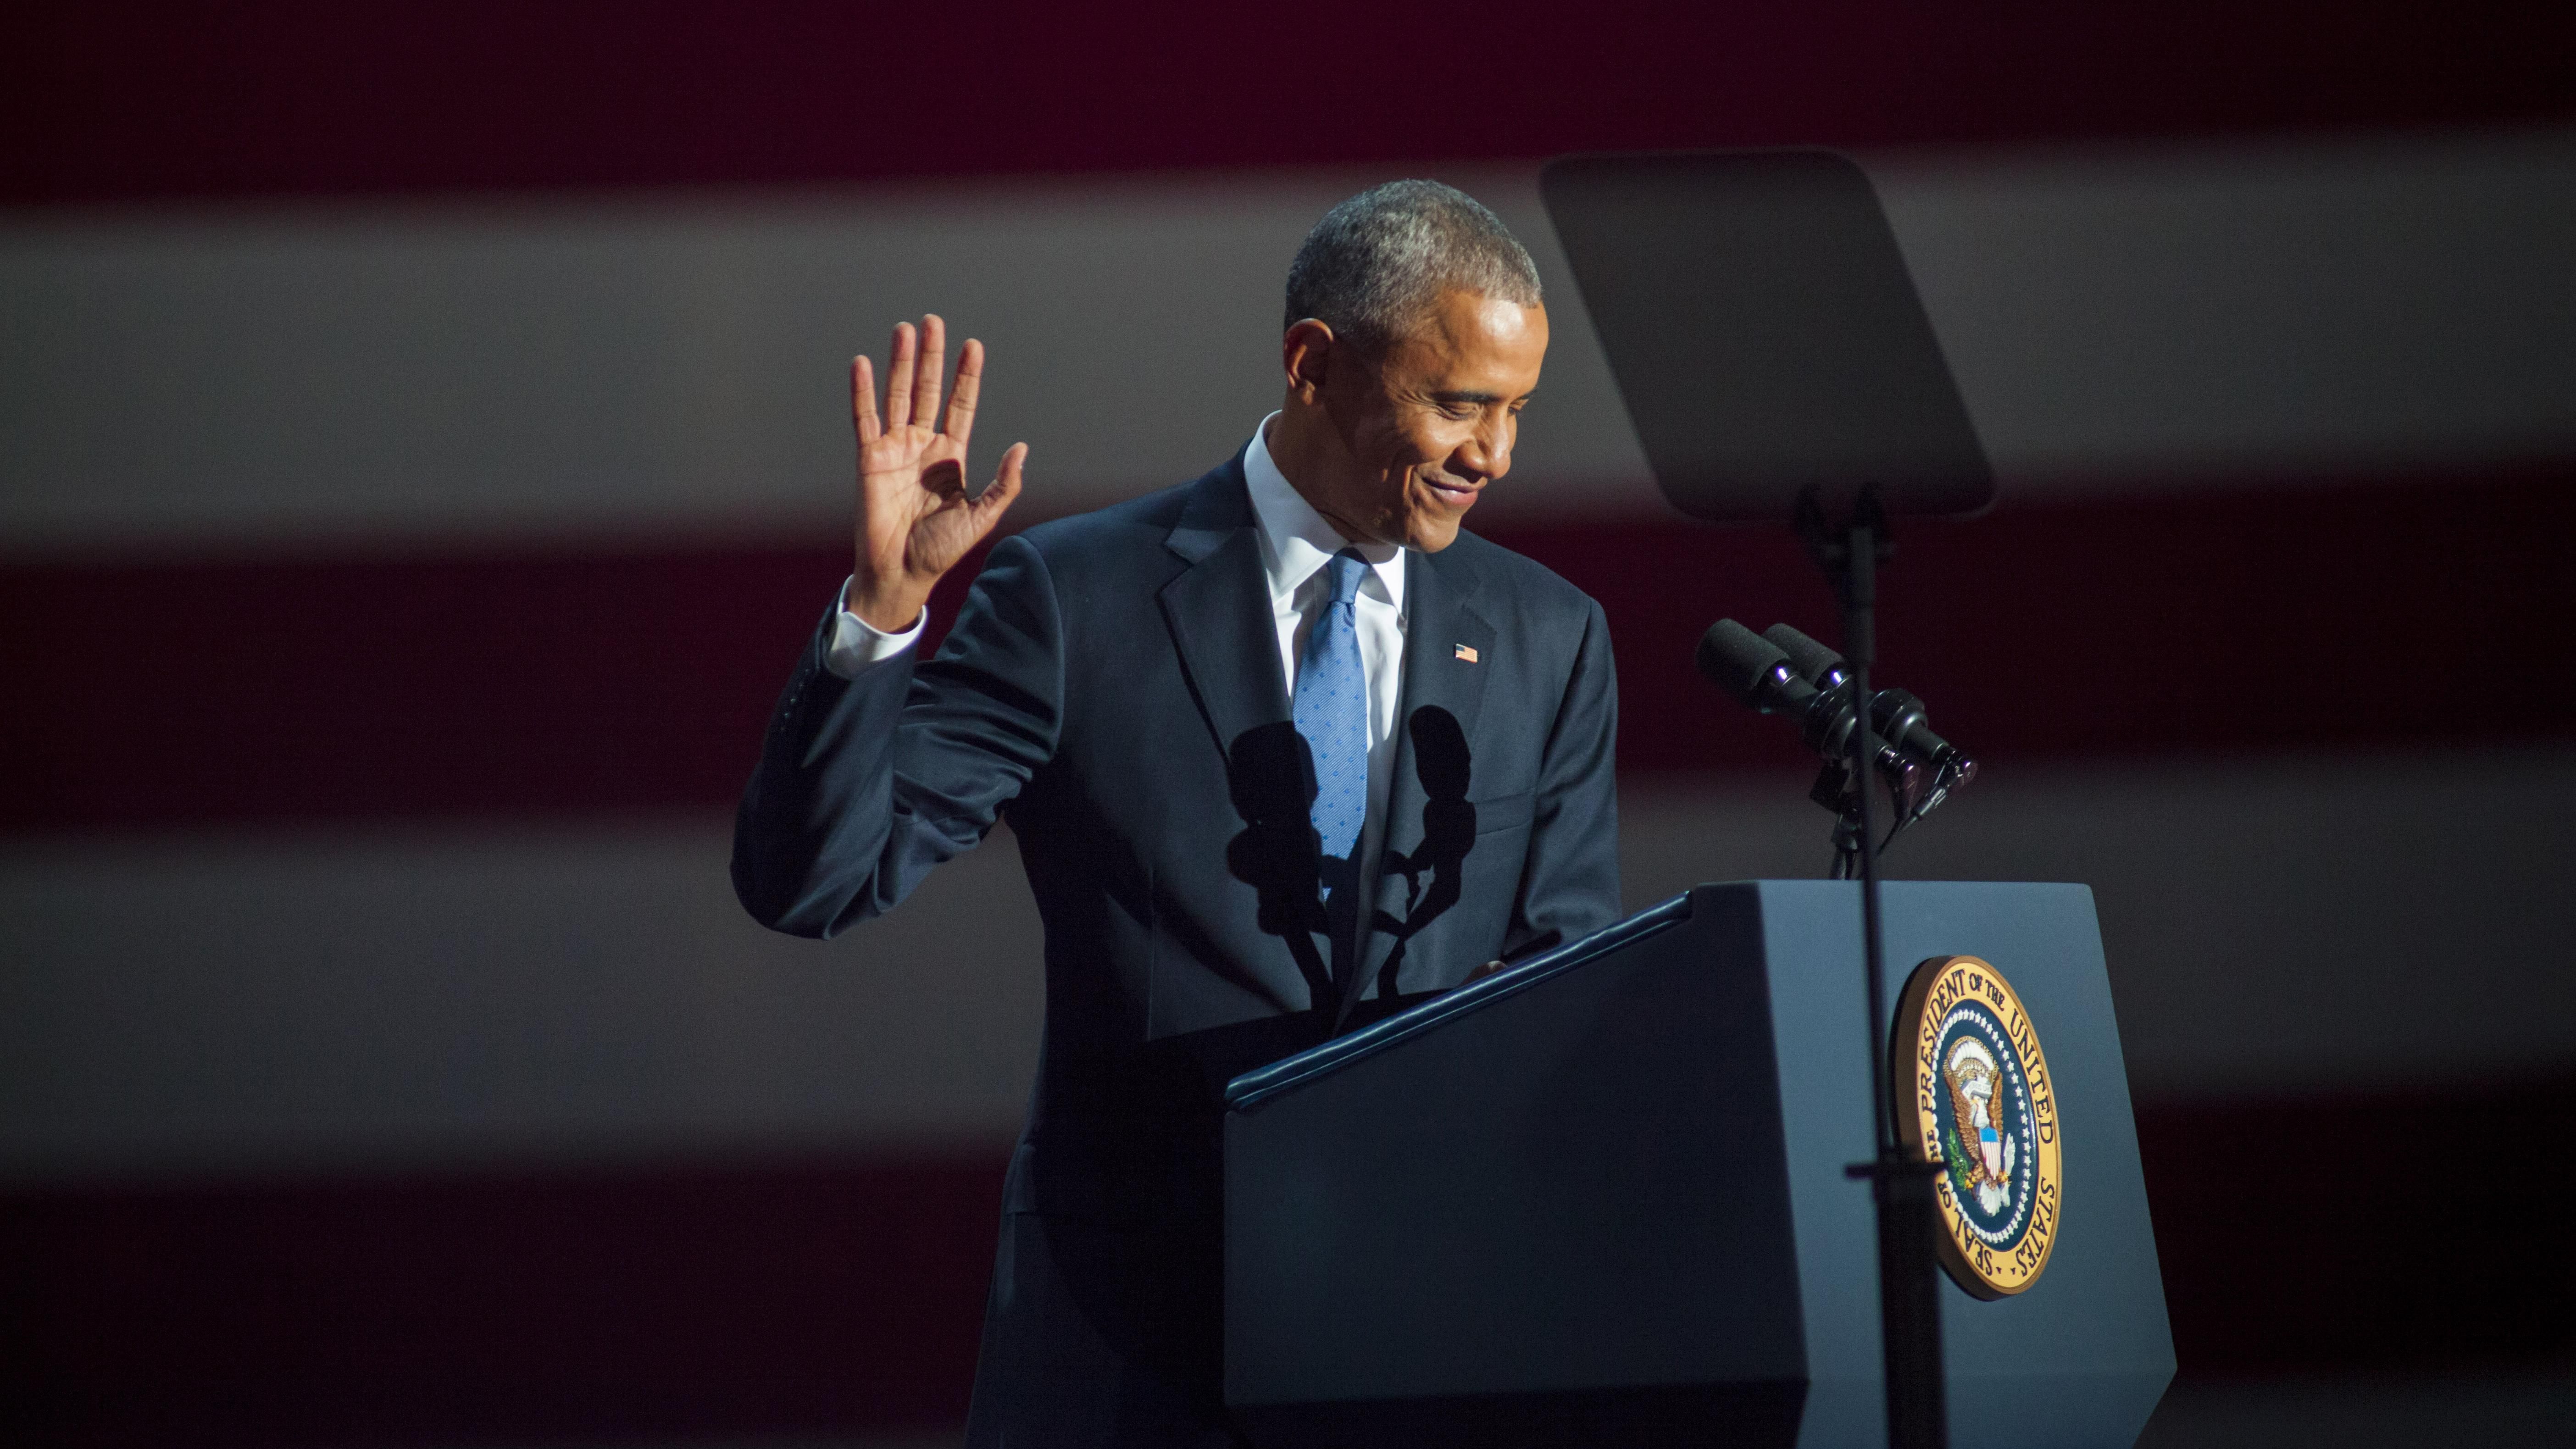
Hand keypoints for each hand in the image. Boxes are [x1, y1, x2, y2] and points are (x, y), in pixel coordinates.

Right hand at [847, 314, 1027, 630]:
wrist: (902, 573)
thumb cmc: (940, 550)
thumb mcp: (982, 517)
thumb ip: (1003, 484)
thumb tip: (1022, 448)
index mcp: (951, 456)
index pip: (960, 405)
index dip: (965, 376)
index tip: (973, 346)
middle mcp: (922, 445)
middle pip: (929, 391)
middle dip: (932, 357)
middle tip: (934, 321)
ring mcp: (895, 449)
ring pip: (899, 396)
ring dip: (901, 364)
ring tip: (905, 330)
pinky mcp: (869, 459)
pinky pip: (865, 419)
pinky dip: (862, 392)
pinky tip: (862, 364)